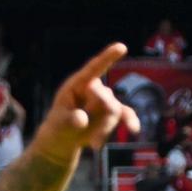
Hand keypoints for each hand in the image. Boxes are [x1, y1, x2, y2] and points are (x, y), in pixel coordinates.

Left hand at [33, 43, 139, 165]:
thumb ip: (70, 120)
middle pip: (106, 97)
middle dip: (99, 116)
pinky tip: (134, 129)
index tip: (121, 47)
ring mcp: (105, 100)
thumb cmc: (58, 127)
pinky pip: (126, 114)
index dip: (108, 58)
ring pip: (114, 111)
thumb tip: (82, 119)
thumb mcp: (59, 124)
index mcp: (77, 84)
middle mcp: (93, 89)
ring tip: (92, 143)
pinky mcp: (113, 112)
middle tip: (87, 132)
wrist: (63, 141)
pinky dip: (130, 121)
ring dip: (105, 129)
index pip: (94, 69)